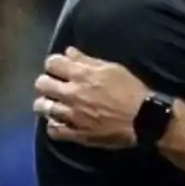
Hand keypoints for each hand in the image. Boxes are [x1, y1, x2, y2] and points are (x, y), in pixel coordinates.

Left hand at [33, 48, 149, 148]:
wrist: (143, 119)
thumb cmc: (131, 90)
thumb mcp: (112, 68)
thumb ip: (87, 60)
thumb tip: (68, 52)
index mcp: (81, 74)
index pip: (52, 63)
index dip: (54, 64)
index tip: (59, 68)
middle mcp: (71, 93)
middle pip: (41, 84)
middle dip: (46, 82)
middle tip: (55, 86)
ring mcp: (71, 115)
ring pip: (42, 107)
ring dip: (46, 104)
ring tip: (55, 105)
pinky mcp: (76, 133)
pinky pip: (53, 130)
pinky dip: (53, 125)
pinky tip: (60, 122)